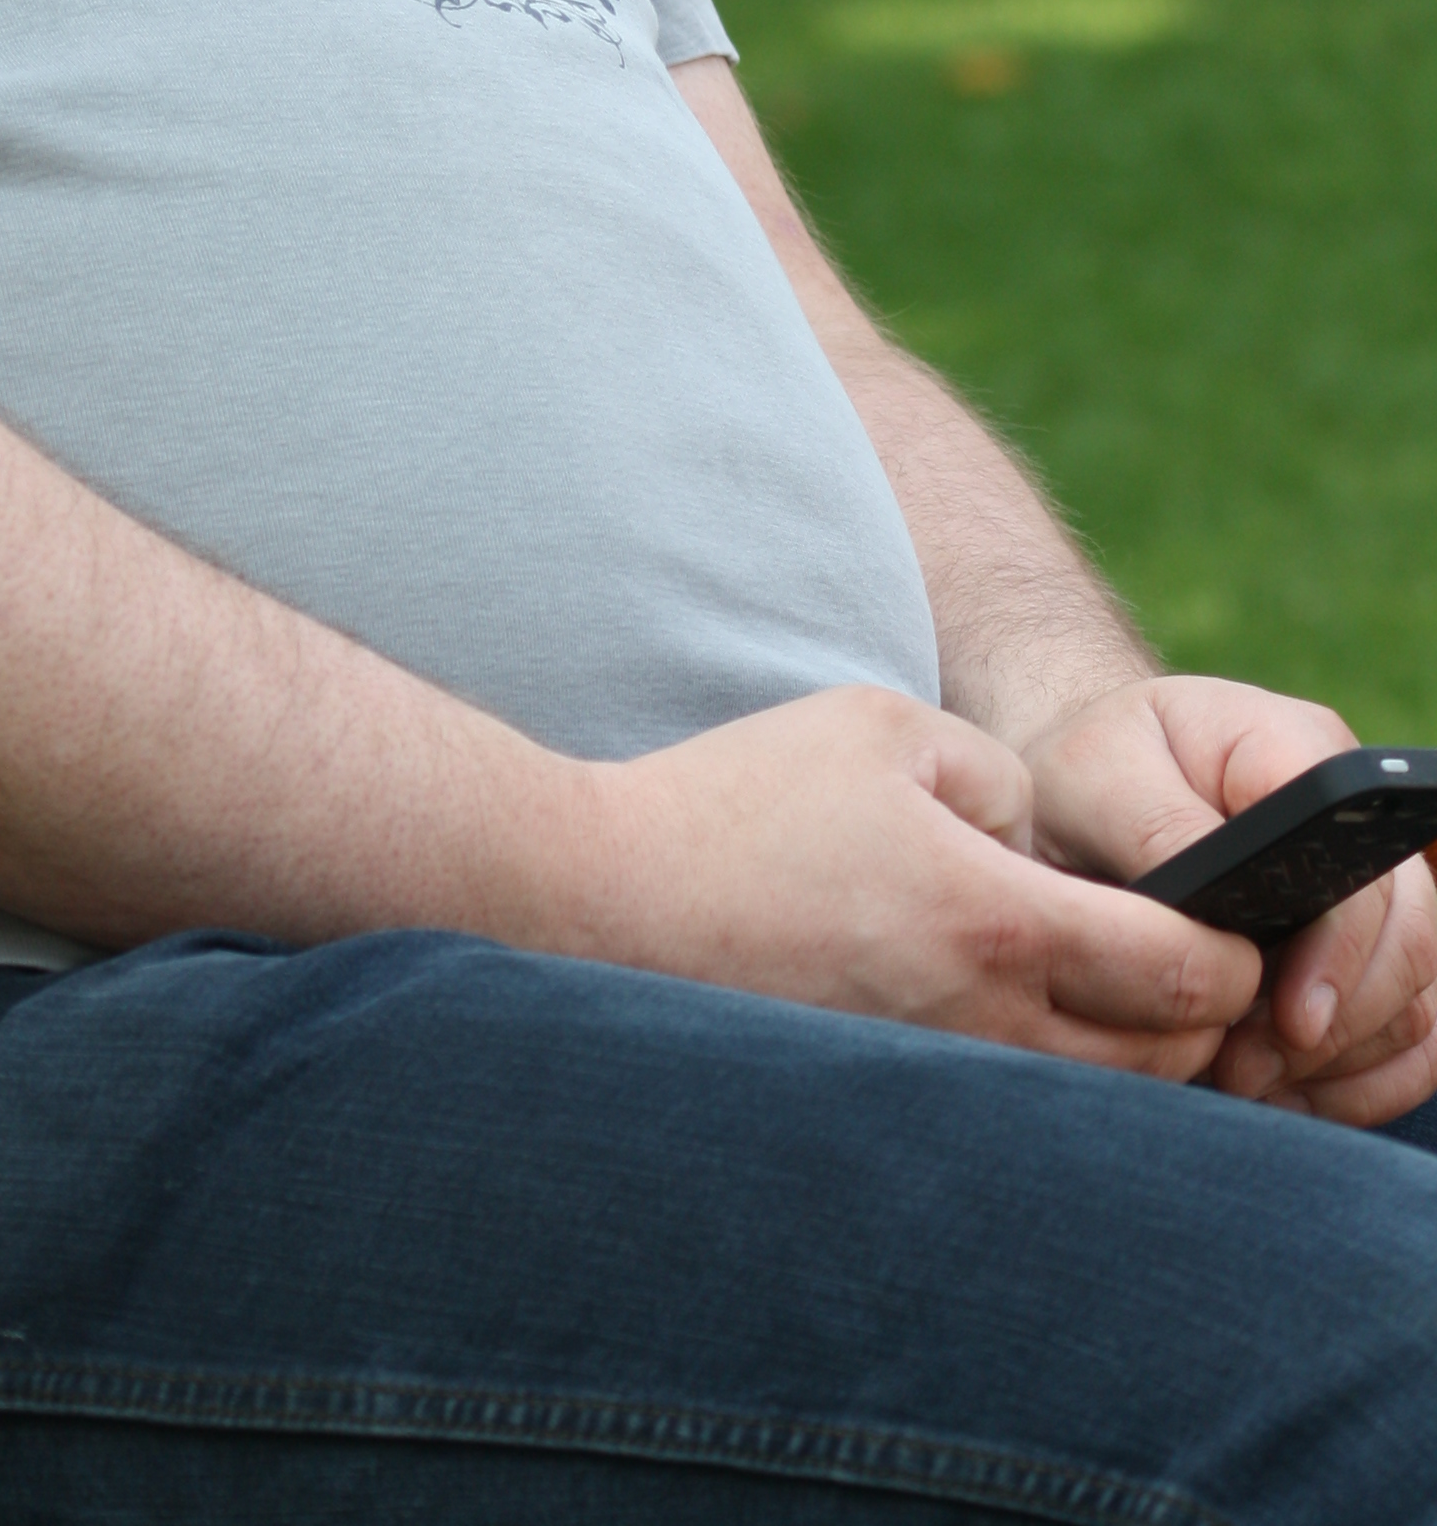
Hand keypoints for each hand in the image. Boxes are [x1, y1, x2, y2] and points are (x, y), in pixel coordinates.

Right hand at [593, 685, 1257, 1075]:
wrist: (609, 900)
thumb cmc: (742, 801)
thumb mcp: (883, 728)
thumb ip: (999, 781)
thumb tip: (1040, 848)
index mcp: (994, 921)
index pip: (1183, 974)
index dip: (1232, 948)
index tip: (1228, 918)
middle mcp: (980, 1025)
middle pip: (1165, 1064)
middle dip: (1196, 1015)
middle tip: (1172, 953)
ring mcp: (935, 1082)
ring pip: (1095, 1104)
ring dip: (1123, 1054)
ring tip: (1096, 986)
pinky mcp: (891, 1105)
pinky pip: (1015, 1114)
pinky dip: (1046, 1080)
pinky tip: (1007, 1018)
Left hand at [1022, 674, 1436, 1127]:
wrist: (1077, 795)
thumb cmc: (1084, 776)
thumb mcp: (1090, 779)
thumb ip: (1159, 831)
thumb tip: (1228, 909)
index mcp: (1295, 751)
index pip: (1359, 862)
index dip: (1339, 952)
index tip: (1288, 1021)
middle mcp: (1351, 818)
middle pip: (1408, 940)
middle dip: (1335, 1026)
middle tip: (1241, 1068)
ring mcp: (1368, 888)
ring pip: (1416, 998)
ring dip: (1339, 1062)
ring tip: (1243, 1078)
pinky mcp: (1364, 954)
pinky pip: (1412, 1038)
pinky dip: (1359, 1084)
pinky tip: (1285, 1093)